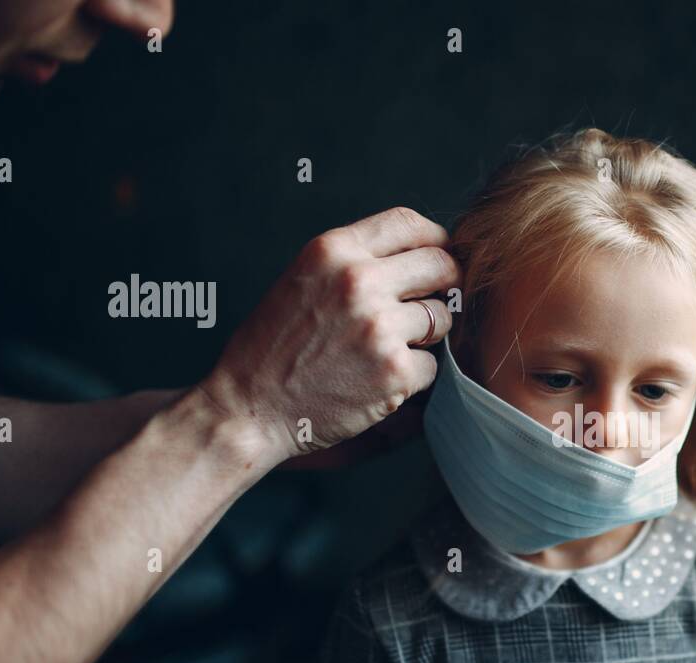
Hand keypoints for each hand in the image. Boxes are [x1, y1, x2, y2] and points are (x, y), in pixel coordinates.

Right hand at [195, 207, 457, 467]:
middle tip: (429, 305)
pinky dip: (413, 376)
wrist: (251, 407)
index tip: (439, 256)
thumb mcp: (303, 279)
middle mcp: (360, 281)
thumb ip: (354, 263)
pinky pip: (432, 364)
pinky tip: (378, 380)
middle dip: (444, 285)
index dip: (434, 240)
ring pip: (442, 318)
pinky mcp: (395, 371)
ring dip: (426, 336)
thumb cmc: (273, 347)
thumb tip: (416, 258)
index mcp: (334, 250)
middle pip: (440, 265)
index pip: (409, 223)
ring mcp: (381, 326)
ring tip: (386, 349)